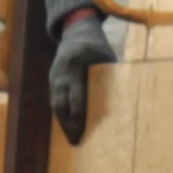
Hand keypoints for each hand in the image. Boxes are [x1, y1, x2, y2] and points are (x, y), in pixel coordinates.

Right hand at [47, 14, 120, 145]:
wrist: (77, 31)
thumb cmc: (97, 46)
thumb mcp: (106, 57)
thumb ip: (109, 77)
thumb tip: (120, 104)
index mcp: (76, 65)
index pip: (76, 96)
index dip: (78, 116)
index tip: (82, 132)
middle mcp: (61, 72)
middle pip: (61, 103)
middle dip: (67, 124)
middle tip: (75, 141)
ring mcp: (54, 75)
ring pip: (55, 103)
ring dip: (62, 122)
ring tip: (71, 138)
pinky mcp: (52, 79)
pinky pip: (55, 99)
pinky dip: (61, 113)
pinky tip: (68, 126)